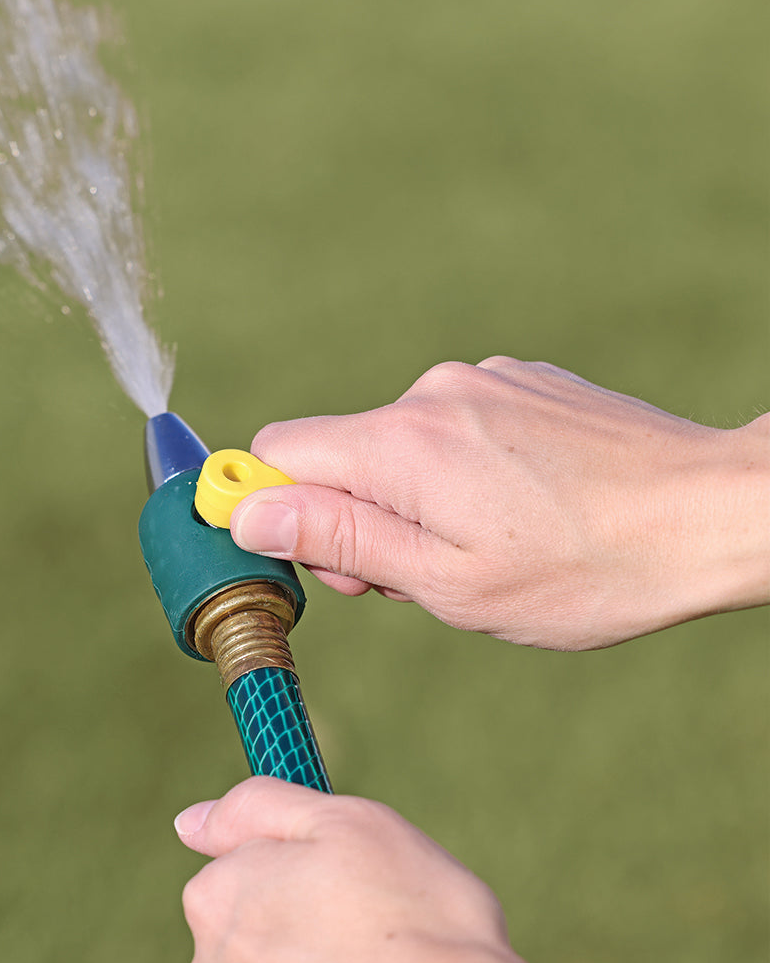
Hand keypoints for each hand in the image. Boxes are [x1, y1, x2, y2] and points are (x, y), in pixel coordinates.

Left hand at [176, 777, 536, 962]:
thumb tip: (190, 820)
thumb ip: (255, 809)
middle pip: (247, 923)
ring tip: (365, 962)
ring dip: (305, 962)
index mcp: (217, 897)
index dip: (291, 863)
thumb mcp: (341, 821)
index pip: (232, 865)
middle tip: (360, 921)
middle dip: (294, 917)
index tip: (338, 875)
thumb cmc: (412, 911)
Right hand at [230, 358, 769, 649]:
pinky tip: (517, 505)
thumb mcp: (448, 583)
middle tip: (411, 577)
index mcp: (402, 445)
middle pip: (336, 452)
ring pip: (394, 444)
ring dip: (408, 497)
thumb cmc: (584, 569)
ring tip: (482, 543)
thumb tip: (248, 511)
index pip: (277, 449)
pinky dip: (456, 469)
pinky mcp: (517, 380)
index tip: (305, 553)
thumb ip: (340, 539)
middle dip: (350, 516)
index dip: (268, 504)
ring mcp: (480, 379)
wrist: (713, 512)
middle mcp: (431, 394)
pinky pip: (448, 426)